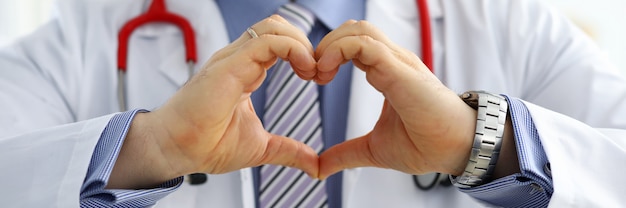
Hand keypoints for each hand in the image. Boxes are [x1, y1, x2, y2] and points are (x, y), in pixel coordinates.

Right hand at [108, 15, 320, 188]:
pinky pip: (266, 41)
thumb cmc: (206, 144)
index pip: (279, 42)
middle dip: (307, 43)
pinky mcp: (229, 65)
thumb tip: (313, 165)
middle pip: (279, 27)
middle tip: (320, 71)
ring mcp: (232, 59)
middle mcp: (239, 59)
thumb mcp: (261, 147)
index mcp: (246, 71)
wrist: (177, 150)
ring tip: (312, 70)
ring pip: (273, 27)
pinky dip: (292, 49)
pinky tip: (304, 69)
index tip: (319, 77)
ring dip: (301, 43)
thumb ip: (289, 151)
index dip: (305, 53)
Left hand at [316, 20, 478, 178]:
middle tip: (311, 74)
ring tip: (319, 73)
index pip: (351, 44)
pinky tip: (327, 71)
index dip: (327, 56)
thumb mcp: (373, 149)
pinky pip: (365, 44)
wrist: (455, 150)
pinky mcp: (400, 69)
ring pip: (358, 30)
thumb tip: (321, 168)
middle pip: (351, 30)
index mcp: (385, 72)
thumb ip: (346, 154)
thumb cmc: (426, 144)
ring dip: (330, 45)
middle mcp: (391, 61)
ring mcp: (397, 62)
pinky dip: (340, 50)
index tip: (314, 79)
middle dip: (324, 46)